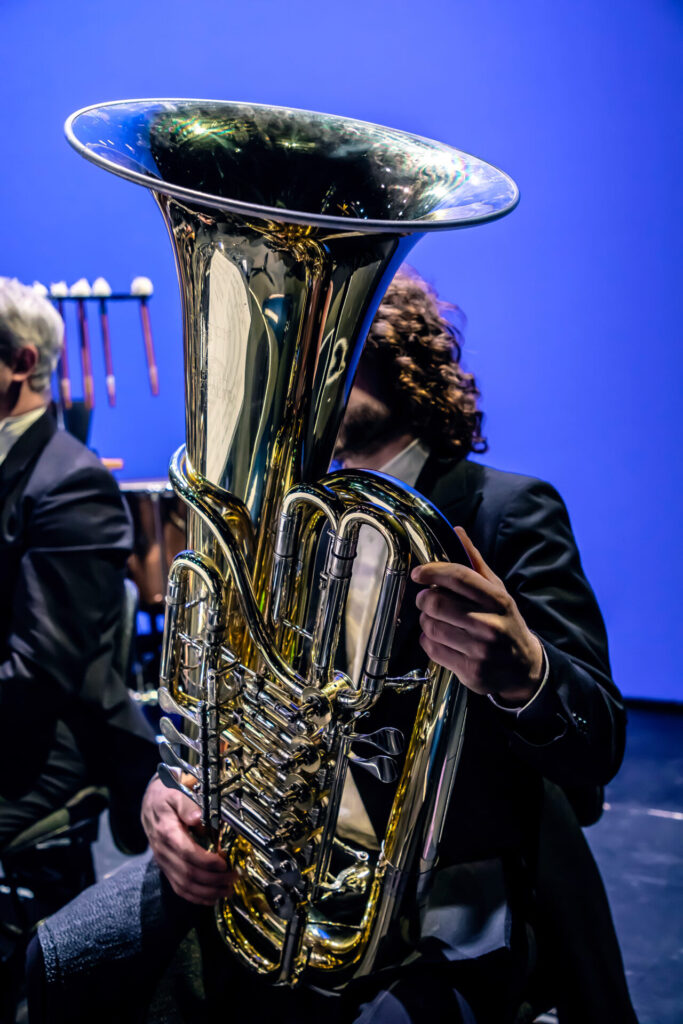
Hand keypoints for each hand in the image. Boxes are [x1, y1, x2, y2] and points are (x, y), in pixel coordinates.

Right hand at [141, 774, 235, 905]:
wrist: (150, 802)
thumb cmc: (167, 795)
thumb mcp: (176, 792)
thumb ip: (186, 805)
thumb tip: (197, 817)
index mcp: (166, 831)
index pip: (187, 853)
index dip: (206, 862)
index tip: (224, 863)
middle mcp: (163, 850)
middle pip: (188, 873)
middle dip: (213, 880)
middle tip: (234, 877)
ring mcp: (163, 861)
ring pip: (184, 885)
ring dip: (207, 892)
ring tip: (228, 889)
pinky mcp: (166, 867)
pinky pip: (179, 888)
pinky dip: (196, 897)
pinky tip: (212, 898)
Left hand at [412, 526, 543, 704]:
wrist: (524, 667)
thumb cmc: (506, 622)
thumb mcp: (498, 591)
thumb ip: (475, 563)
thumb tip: (457, 531)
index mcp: (498, 600)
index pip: (459, 577)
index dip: (433, 571)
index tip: (419, 573)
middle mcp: (491, 625)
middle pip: (437, 603)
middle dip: (424, 599)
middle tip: (427, 599)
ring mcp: (481, 650)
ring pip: (431, 627)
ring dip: (425, 621)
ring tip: (434, 619)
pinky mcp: (470, 671)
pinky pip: (432, 649)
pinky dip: (428, 641)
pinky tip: (439, 638)